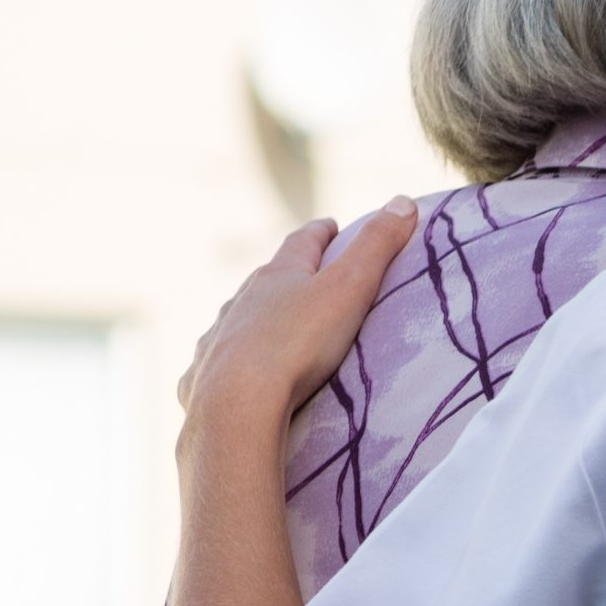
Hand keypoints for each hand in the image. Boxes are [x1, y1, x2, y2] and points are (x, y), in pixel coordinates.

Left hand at [178, 202, 417, 438]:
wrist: (236, 404)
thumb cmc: (297, 344)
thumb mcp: (350, 289)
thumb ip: (377, 247)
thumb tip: (403, 201)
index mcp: (276, 276)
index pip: (301, 243)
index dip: (319, 233)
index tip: (330, 225)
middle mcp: (240, 302)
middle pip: (265, 281)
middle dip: (285, 276)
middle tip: (304, 275)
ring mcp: (218, 339)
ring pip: (237, 320)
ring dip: (255, 318)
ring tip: (271, 327)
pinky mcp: (202, 378)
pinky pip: (217, 363)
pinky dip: (229, 361)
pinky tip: (234, 375)